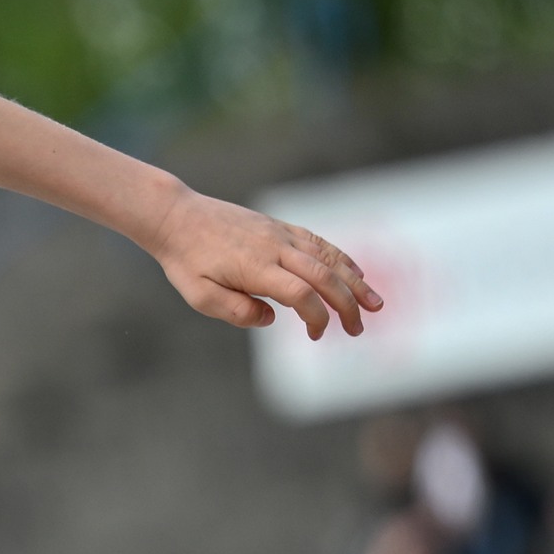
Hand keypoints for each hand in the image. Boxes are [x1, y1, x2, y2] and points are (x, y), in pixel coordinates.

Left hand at [145, 190, 381, 338]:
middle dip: (348, 304)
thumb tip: (270, 319)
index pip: (300, 294)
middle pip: (323, 275)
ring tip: (376, 303)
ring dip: (355, 281)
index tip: (316, 336)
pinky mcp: (280, 227)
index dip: (316, 317)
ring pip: (328, 256)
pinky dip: (341, 257)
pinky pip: (318, 242)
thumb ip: (235, 312)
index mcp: (255, 268)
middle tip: (359, 329)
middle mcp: (274, 248)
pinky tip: (356, 273)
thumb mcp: (199, 296)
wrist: (176, 217)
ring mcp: (280, 234)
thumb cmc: (185, 261)